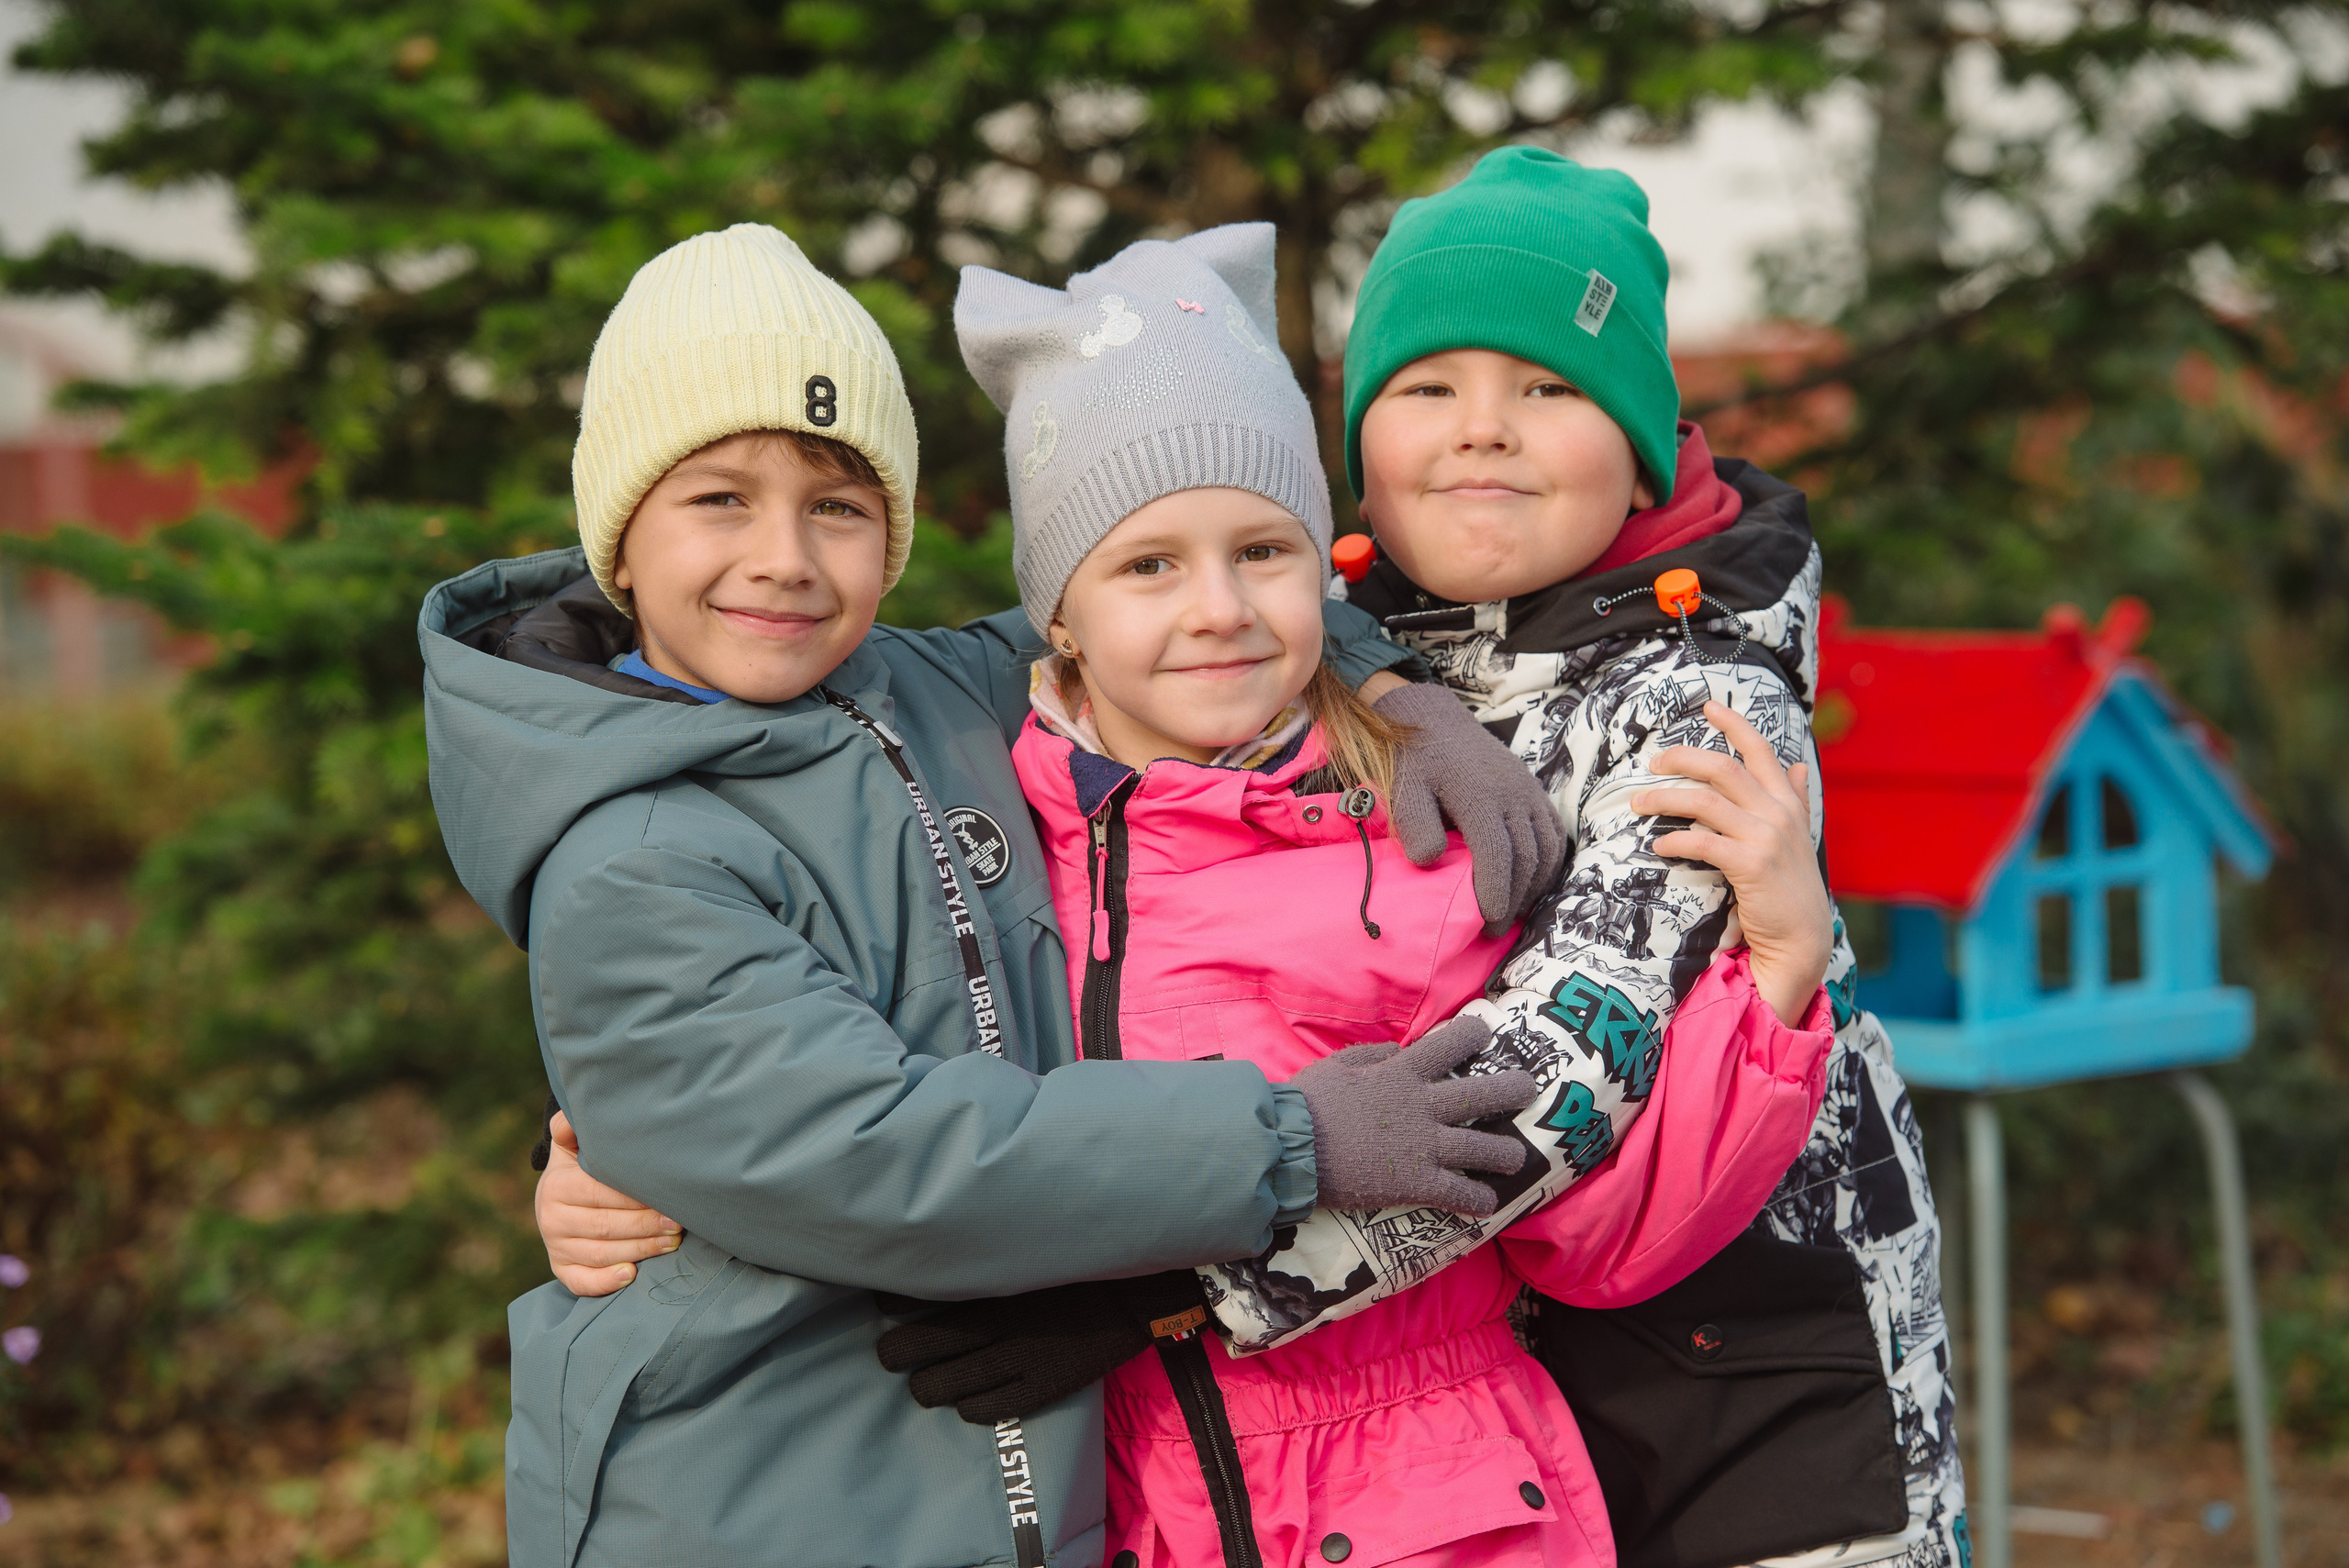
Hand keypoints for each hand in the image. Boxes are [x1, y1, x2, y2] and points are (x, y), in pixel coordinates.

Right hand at [535, 1111, 682, 1295]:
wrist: (557, 1198)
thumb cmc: (580, 1169)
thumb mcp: (575, 1146)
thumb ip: (574, 1129)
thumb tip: (570, 1119)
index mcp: (557, 1185)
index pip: (600, 1193)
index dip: (636, 1197)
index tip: (669, 1196)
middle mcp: (551, 1218)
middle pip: (605, 1225)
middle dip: (646, 1225)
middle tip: (679, 1223)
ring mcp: (555, 1246)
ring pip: (600, 1253)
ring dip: (639, 1250)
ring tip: (671, 1243)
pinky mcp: (560, 1269)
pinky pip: (581, 1281)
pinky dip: (606, 1281)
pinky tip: (632, 1275)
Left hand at [874, 1270, 1208, 1423]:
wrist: (1138, 1295)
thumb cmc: (1079, 1265)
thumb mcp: (1028, 1251)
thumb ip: (985, 1257)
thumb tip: (940, 1252)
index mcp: (987, 1285)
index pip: (910, 1298)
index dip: (889, 1301)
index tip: (885, 1299)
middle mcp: (991, 1326)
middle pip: (908, 1350)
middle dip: (894, 1351)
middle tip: (894, 1350)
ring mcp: (1011, 1362)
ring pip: (936, 1388)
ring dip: (925, 1385)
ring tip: (927, 1380)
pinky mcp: (1035, 1390)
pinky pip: (981, 1410)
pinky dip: (967, 1405)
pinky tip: (968, 1397)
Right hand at [1289, 1015, 1535, 1215]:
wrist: (1293, 1148)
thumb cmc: (1307, 1104)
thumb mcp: (1337, 1066)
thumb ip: (1371, 1055)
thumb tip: (1396, 1049)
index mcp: (1401, 1073)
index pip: (1448, 1044)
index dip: (1471, 1034)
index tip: (1486, 1031)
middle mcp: (1421, 1106)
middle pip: (1480, 1095)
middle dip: (1511, 1090)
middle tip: (1529, 1088)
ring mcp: (1422, 1145)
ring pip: (1480, 1148)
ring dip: (1504, 1153)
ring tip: (1517, 1157)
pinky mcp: (1416, 1183)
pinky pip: (1457, 1193)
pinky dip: (1476, 1199)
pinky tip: (1488, 1203)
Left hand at [1373, 680, 1565, 935]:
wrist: (1435, 720)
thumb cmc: (1416, 762)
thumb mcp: (1404, 791)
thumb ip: (1414, 825)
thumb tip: (1429, 861)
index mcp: (1479, 796)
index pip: (1497, 854)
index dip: (1496, 892)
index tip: (1487, 922)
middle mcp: (1512, 794)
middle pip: (1525, 858)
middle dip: (1513, 900)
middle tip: (1495, 930)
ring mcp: (1528, 791)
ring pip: (1546, 849)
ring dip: (1534, 886)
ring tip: (1512, 911)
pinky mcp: (1534, 791)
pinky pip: (1555, 833)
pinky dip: (1549, 863)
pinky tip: (1531, 884)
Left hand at [1633, 700, 1832, 1026]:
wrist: (1801, 937)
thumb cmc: (1790, 886)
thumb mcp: (1799, 836)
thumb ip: (1796, 799)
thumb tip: (1797, 765)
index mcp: (1787, 803)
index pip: (1761, 751)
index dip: (1735, 724)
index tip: (1708, 706)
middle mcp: (1778, 814)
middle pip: (1724, 768)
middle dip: (1683, 757)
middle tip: (1653, 760)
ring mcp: (1766, 838)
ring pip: (1706, 801)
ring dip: (1665, 797)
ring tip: (1638, 802)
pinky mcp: (1751, 865)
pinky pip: (1703, 842)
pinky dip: (1675, 839)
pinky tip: (1658, 844)